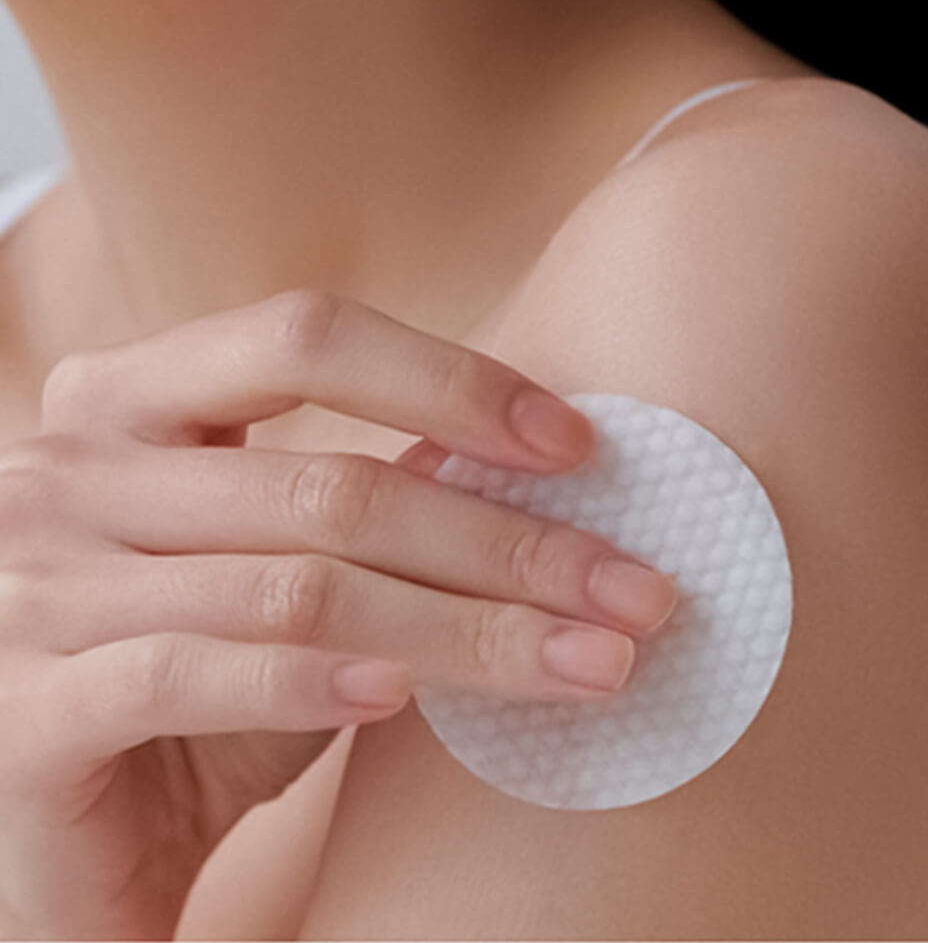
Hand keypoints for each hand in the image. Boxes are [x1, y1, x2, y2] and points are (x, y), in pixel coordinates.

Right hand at [0, 290, 676, 938]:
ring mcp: (31, 586)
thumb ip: (364, 517)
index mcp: (131, 401)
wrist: (69, 822)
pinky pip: (190, 675)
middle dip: (507, 543)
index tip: (576, 446)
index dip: (450, 379)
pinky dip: (312, 686)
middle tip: (635, 591)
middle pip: (331, 483)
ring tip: (588, 662)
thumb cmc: (195, 681)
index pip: (303, 338)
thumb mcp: (280, 573)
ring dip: (467, 631)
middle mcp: (70, 472)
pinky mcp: (24, 712)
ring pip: (296, 587)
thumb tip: (524, 481)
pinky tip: (408, 701)